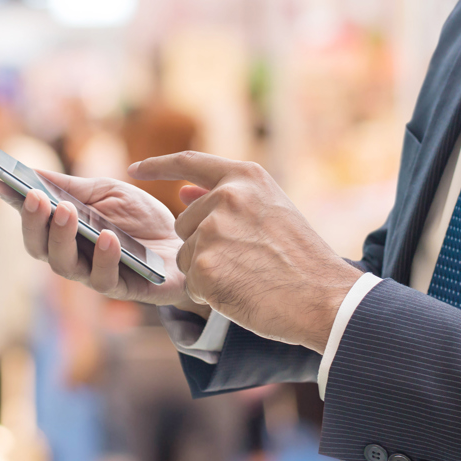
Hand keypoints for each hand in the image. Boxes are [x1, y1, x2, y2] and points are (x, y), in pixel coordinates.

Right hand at [0, 170, 195, 308]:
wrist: (187, 240)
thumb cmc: (142, 218)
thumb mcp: (108, 192)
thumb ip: (73, 187)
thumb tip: (34, 171)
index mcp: (65, 230)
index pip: (33, 220)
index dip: (15, 205)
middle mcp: (73, 255)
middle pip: (39, 248)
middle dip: (34, 222)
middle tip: (38, 197)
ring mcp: (94, 274)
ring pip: (64, 266)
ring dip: (62, 238)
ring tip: (67, 212)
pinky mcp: (122, 288)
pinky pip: (104, 279)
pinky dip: (103, 257)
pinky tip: (107, 236)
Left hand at [130, 151, 363, 351]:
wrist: (324, 298)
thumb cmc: (302, 259)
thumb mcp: (271, 211)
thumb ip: (227, 199)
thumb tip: (181, 192)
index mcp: (245, 177)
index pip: (189, 162)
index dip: (158, 165)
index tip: (135, 170)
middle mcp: (225, 197)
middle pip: (184, 222)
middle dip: (202, 244)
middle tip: (246, 261)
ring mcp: (212, 230)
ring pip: (185, 254)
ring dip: (207, 270)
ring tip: (248, 276)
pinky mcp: (203, 265)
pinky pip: (191, 283)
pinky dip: (211, 294)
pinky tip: (242, 293)